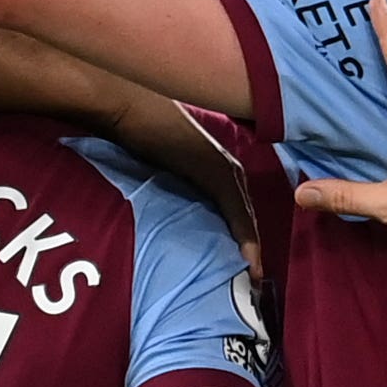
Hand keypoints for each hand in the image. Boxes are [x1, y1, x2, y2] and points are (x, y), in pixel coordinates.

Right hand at [108, 94, 259, 261]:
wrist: (132, 105)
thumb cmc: (143, 130)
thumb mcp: (166, 166)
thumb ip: (178, 185)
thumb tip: (175, 212)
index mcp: (221, 166)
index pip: (240, 211)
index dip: (246, 240)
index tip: (251, 271)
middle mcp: (229, 167)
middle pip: (247, 216)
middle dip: (252, 248)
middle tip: (255, 280)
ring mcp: (224, 167)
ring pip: (245, 215)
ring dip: (250, 247)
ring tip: (252, 277)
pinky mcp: (216, 170)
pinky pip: (236, 208)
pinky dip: (244, 235)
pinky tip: (248, 259)